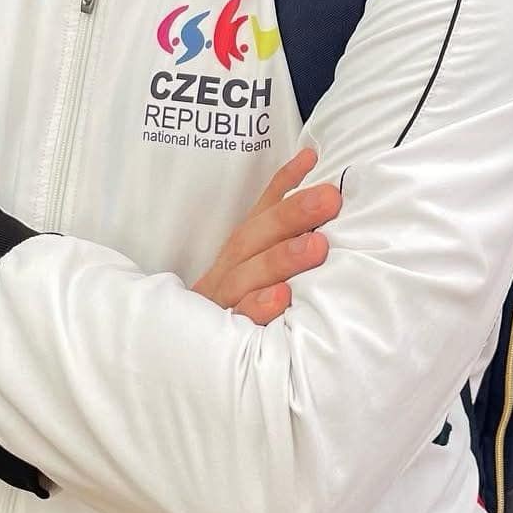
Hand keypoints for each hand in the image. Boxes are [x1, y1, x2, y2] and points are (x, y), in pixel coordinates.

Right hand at [192, 147, 342, 325]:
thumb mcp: (254, 266)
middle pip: (256, 236)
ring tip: (317, 244)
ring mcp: (224, 299)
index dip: (285, 183)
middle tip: (329, 198)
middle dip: (293, 214)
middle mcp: (230, 268)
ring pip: (248, 274)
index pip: (262, 211)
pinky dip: (258, 307)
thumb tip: (313, 184)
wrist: (182, 356)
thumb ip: (280, 234)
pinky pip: (239, 320)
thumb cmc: (237, 304)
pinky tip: (282, 298)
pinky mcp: (221, 333)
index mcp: (241, 250)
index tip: (311, 157)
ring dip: (283, 257)